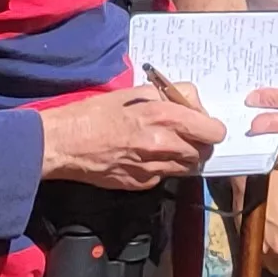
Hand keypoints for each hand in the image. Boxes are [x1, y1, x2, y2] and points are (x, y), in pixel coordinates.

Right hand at [39, 84, 227, 190]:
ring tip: (164, 146)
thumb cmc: (96, 113)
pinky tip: (144, 157)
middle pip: (203, 151)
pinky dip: (161, 168)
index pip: (213, 131)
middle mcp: (163, 145)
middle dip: (198, 144)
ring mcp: (152, 167)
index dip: (211, 128)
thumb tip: (192, 106)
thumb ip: (170, 97)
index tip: (203, 126)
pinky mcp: (140, 183)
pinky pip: (163, 176)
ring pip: (186, 167)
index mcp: (165, 117)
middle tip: (185, 136)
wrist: (64, 143)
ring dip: (182, 158)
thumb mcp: (137, 92)